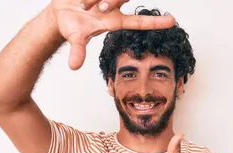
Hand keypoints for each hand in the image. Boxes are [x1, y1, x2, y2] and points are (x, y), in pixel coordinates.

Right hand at [48, 0, 174, 69]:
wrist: (59, 13)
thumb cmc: (71, 26)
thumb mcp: (75, 38)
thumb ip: (78, 50)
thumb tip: (74, 66)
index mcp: (113, 21)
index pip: (138, 22)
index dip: (155, 23)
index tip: (173, 21)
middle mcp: (114, 7)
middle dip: (110, 0)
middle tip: (98, 6)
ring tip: (84, 3)